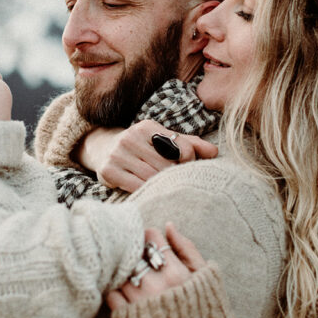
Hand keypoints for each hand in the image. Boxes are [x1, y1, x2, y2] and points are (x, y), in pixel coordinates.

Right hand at [87, 120, 218, 192]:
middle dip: (174, 175)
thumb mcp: (163, 140)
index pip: (179, 146)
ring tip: (165, 187)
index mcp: (147, 127)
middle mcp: (131, 137)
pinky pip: (136, 187)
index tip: (186, 167)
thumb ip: (189, 144)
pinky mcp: (109, 171)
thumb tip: (215, 152)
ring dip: (161, 185)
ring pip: (152, 177)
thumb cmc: (142, 147)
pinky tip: (150, 191)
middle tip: (177, 181)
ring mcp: (118, 154)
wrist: (103, 149)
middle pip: (166, 165)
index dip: (188, 161)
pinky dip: (146, 191)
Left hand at [107, 223, 206, 309]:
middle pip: (134, 253)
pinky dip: (117, 292)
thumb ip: (188, 250)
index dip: (149, 237)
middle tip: (141, 261)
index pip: (152, 238)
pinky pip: (112, 295)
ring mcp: (140, 302)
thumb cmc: (202, 313)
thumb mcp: (205, 279)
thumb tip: (169, 226)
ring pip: (122, 273)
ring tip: (136, 280)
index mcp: (178, 274)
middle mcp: (157, 286)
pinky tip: (128, 296)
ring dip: (126, 273)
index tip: (149, 244)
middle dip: (136, 254)